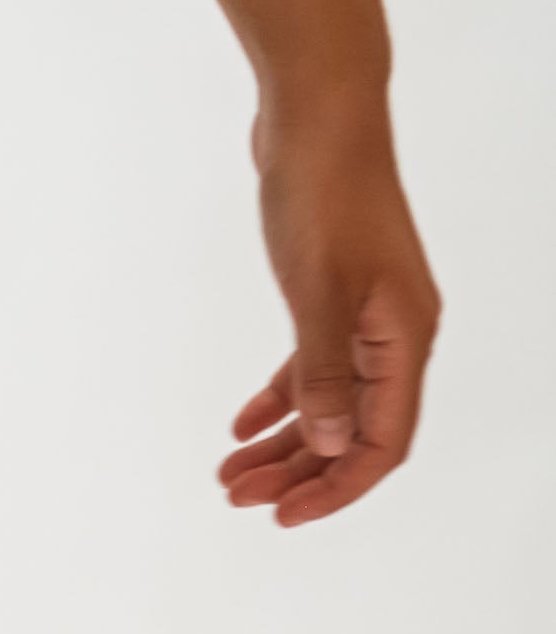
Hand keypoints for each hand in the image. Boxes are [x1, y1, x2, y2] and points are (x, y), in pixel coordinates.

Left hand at [218, 97, 438, 526]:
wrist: (318, 115)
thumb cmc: (323, 194)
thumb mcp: (318, 291)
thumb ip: (325, 372)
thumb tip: (334, 447)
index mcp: (404, 338)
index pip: (383, 442)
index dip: (337, 487)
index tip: (282, 517)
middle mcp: (395, 333)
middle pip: (354, 430)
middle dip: (298, 472)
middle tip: (236, 499)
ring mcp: (368, 313)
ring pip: (331, 401)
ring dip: (284, 441)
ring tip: (228, 474)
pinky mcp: (336, 293)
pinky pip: (314, 364)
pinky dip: (281, 396)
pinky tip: (240, 423)